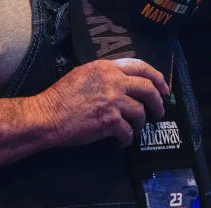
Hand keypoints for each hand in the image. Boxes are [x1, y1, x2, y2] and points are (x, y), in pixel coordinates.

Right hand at [33, 58, 168, 147]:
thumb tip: (123, 81)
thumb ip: (105, 74)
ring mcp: (112, 101)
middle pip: (148, 89)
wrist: (47, 115)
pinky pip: (128, 131)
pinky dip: (128, 139)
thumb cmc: (61, 96)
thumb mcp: (84, 73)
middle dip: (158, 102)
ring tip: (136, 129)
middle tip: (159, 112)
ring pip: (140, 112)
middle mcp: (113, 81)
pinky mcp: (109, 120)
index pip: (141, 67)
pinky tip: (122, 142)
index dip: (157, 77)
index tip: (163, 88)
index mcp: (107, 67)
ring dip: (141, 123)